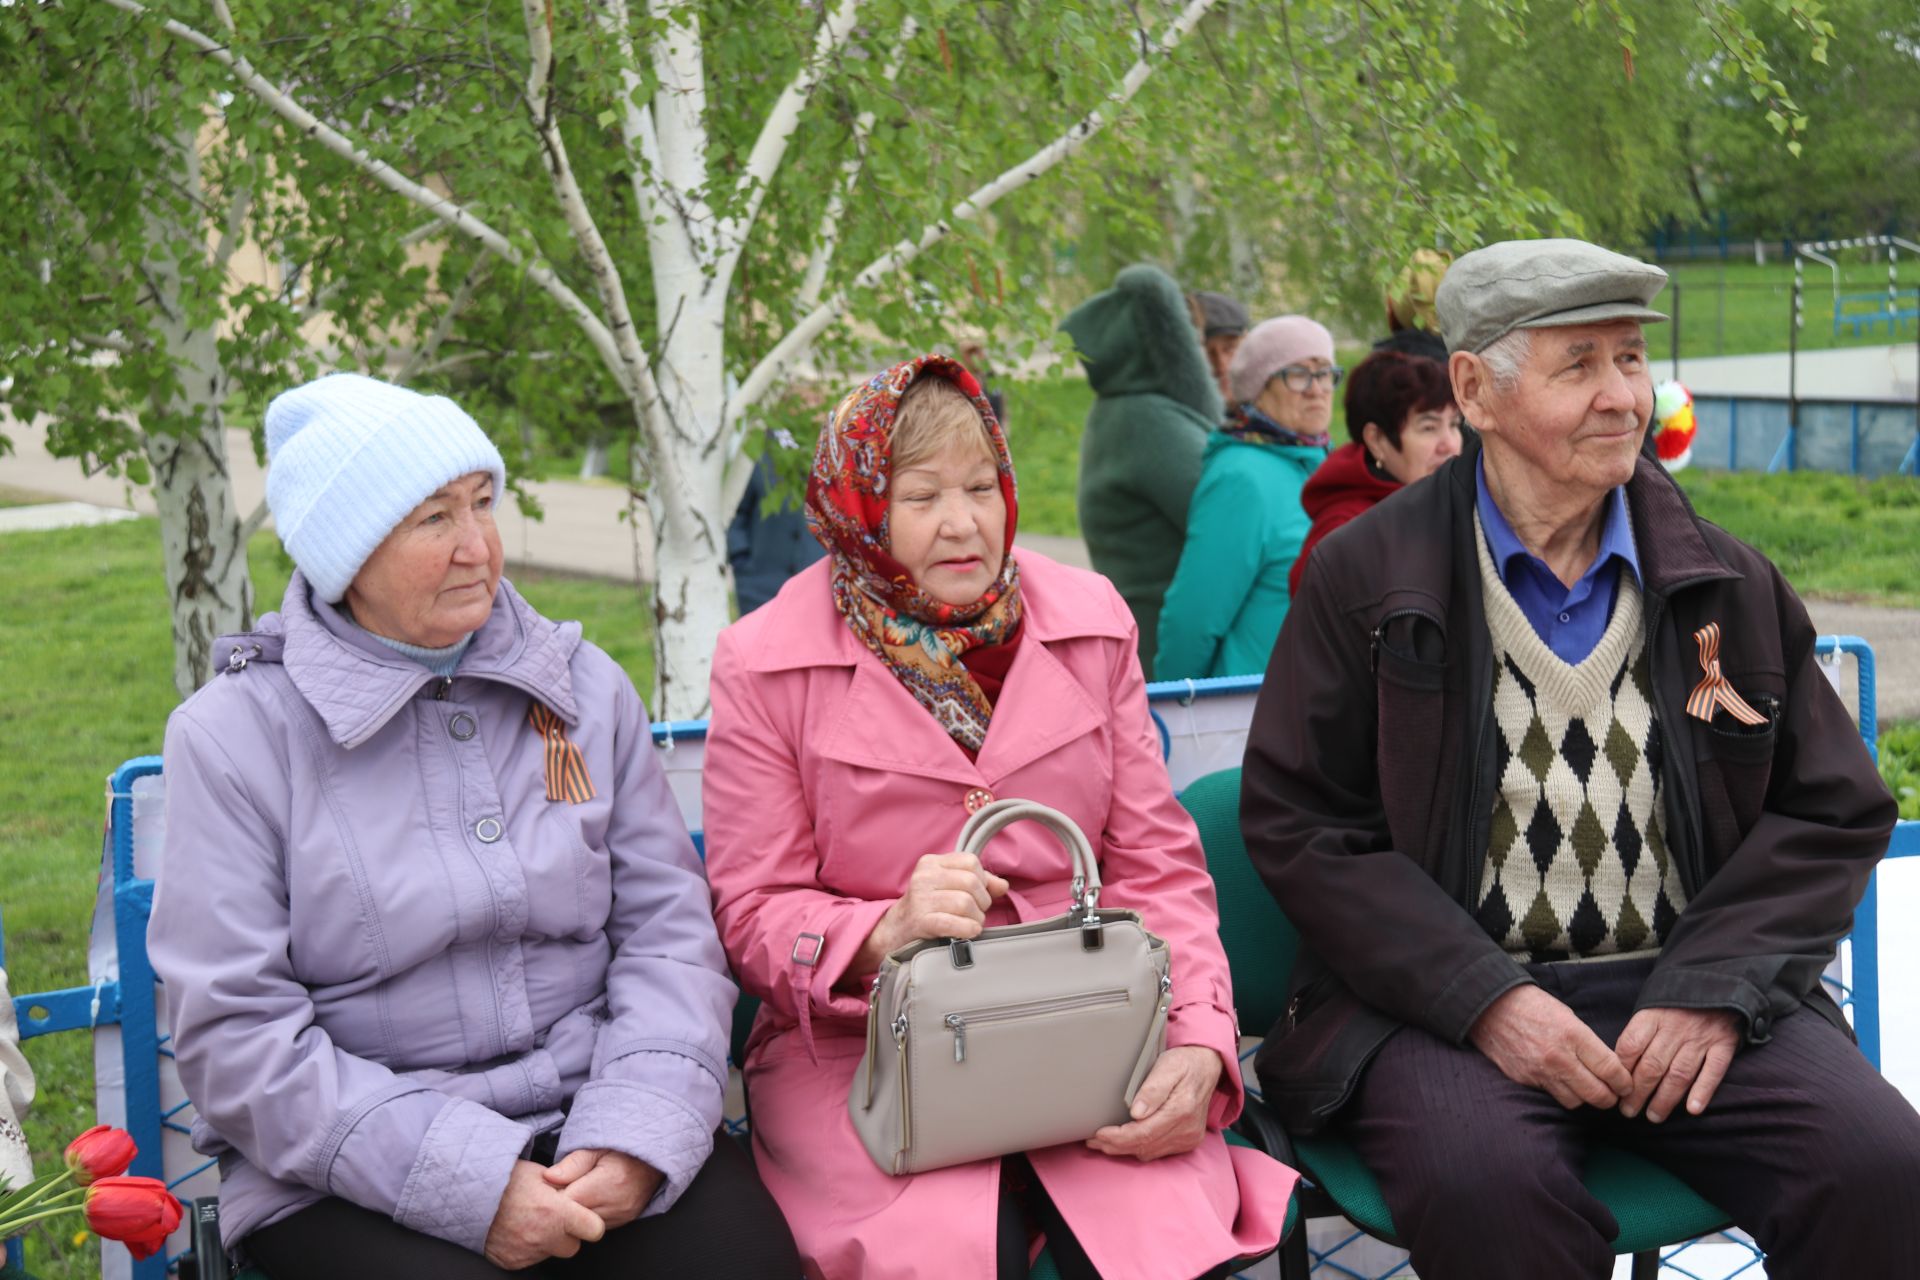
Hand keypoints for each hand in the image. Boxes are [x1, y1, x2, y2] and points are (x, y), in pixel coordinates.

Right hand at [483, 1160, 605, 1269]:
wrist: (468, 1195)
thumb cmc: (504, 1180)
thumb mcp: (539, 1174)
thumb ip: (562, 1188)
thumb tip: (575, 1193)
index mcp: (557, 1213)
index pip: (594, 1229)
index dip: (589, 1222)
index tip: (582, 1217)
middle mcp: (544, 1237)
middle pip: (572, 1246)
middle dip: (567, 1234)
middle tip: (552, 1219)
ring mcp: (527, 1252)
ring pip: (550, 1253)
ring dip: (546, 1241)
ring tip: (530, 1221)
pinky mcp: (512, 1262)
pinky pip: (529, 1259)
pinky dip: (527, 1248)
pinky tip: (517, 1231)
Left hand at [543, 1148, 663, 1229]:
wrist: (655, 1157)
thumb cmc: (625, 1149)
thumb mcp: (597, 1147)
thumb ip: (573, 1163)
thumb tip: (548, 1177)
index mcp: (607, 1183)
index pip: (566, 1202)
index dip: (552, 1195)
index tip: (548, 1186)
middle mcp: (616, 1204)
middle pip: (573, 1217)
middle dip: (562, 1205)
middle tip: (561, 1188)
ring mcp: (621, 1216)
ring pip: (584, 1225)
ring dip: (577, 1212)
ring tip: (577, 1191)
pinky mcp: (624, 1221)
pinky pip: (597, 1225)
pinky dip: (590, 1215)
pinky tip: (589, 1200)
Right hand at [854, 852, 1010, 971]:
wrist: (895, 932)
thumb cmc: (927, 908)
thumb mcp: (948, 887)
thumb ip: (977, 882)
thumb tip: (1002, 885)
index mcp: (931, 862)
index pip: (971, 862)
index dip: (983, 879)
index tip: (978, 894)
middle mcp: (924, 876)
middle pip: (971, 882)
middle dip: (982, 901)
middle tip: (976, 913)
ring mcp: (920, 898)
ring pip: (965, 903)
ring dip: (976, 918)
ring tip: (971, 924)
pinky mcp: (920, 921)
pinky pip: (953, 923)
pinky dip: (967, 929)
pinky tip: (969, 932)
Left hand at [1086, 1045, 1221, 1161]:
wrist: (1207, 1067)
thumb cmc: (1185, 1063)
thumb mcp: (1168, 1066)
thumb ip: (1153, 1089)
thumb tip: (1136, 1112)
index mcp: (1181, 1110)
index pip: (1143, 1133)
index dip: (1118, 1137)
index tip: (1098, 1134)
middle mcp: (1187, 1129)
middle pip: (1144, 1146)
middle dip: (1116, 1146)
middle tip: (1093, 1141)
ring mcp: (1188, 1137)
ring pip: (1150, 1152)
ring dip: (1125, 1149)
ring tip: (1104, 1142)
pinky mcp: (1188, 1141)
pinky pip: (1159, 1152)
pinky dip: (1140, 1148)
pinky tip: (1126, 1142)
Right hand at [1469, 985, 1632, 1110]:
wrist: (1491, 1007)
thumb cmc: (1532, 1006)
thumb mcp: (1567, 1016)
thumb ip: (1587, 1042)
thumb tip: (1607, 1066)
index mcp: (1573, 1035)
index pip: (1610, 1069)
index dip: (1624, 1082)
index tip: (1626, 1084)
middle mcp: (1559, 1057)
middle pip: (1597, 1094)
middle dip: (1610, 1097)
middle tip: (1613, 1093)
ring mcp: (1541, 1072)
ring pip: (1576, 1101)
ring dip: (1586, 1098)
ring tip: (1587, 1089)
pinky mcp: (1526, 1079)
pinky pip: (1553, 1096)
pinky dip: (1563, 1093)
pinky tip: (1563, 1083)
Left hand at [1615, 1007, 1740, 1122]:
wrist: (1719, 983)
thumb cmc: (1677, 1002)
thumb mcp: (1652, 1008)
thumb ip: (1638, 1033)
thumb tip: (1618, 1064)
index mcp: (1652, 1017)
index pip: (1630, 1046)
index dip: (1620, 1071)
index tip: (1614, 1090)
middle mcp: (1675, 1028)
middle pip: (1652, 1065)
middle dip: (1637, 1093)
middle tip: (1628, 1111)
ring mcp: (1700, 1037)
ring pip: (1679, 1073)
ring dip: (1665, 1099)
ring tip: (1653, 1116)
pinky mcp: (1723, 1045)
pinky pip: (1713, 1071)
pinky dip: (1702, 1091)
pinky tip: (1692, 1109)